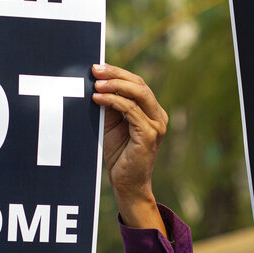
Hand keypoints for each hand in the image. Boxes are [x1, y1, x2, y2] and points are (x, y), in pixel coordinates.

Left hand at [92, 63, 167, 233]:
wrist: (127, 185)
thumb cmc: (119, 156)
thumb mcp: (112, 125)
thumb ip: (110, 106)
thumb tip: (97, 83)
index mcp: (152, 111)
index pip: (137, 84)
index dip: (118, 73)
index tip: (97, 67)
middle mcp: (158, 116)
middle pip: (139, 84)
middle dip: (115, 74)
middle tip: (95, 70)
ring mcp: (157, 125)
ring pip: (137, 93)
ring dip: (114, 85)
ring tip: (95, 84)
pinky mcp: (150, 134)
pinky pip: (131, 110)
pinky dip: (113, 101)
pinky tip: (98, 99)